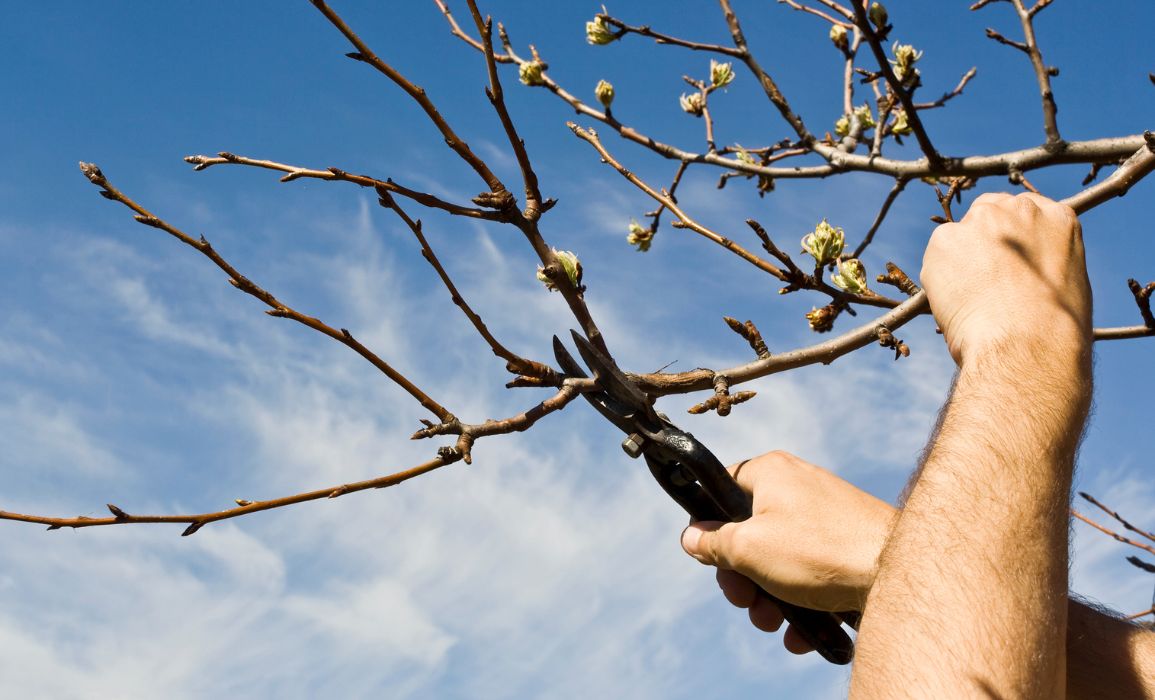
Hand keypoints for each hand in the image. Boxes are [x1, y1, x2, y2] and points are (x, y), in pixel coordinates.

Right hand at [680, 451, 894, 651]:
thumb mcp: (749, 549)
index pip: (721, 487)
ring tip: (776, 624)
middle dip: (742, 577)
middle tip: (745, 602)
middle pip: (748, 532)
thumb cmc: (821, 552)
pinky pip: (809, 572)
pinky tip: (802, 632)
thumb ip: (714, 544)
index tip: (709, 556)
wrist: (899, 573)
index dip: (709, 525)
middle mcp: (797, 488)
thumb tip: (691, 538)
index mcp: (770, 473)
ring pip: (778, 559)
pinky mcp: (845, 546)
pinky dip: (800, 602)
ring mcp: (823, 518)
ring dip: (768, 598)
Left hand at [921, 192, 1090, 365]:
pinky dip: (938, 278)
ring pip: (958, 236)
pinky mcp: (946, 238)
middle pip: (988, 211)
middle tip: (979, 277)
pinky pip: (935, 257)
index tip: (1003, 257)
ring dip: (958, 260)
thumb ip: (1045, 263)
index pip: (1024, 210)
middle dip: (981, 239)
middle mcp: (1019, 209)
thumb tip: (1025, 272)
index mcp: (1057, 218)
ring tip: (970, 299)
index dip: (1010, 234)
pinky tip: (955, 302)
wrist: (1026, 342)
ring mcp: (981, 220)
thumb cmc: (1053, 329)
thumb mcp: (1069, 286)